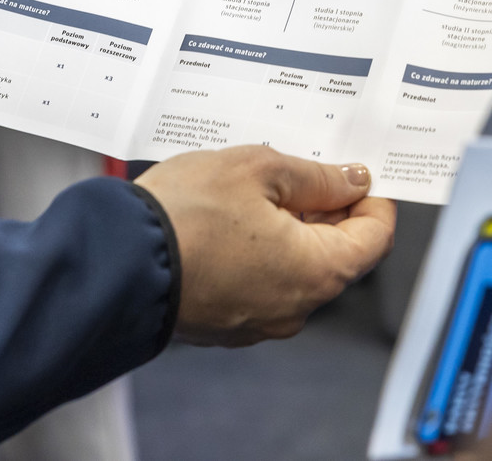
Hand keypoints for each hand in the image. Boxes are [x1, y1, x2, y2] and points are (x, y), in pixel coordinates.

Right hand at [135, 146, 395, 346]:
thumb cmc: (184, 214)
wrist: (116, 262)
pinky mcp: (224, 323)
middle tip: (297, 169)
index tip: (356, 173)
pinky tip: (226, 219)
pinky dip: (255, 251)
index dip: (373, 199)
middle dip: (324, 209)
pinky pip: (257, 283)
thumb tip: (350, 181)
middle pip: (334, 254)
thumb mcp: (258, 169)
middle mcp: (295, 308)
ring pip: (292, 268)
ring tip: (251, 188)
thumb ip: (314, 177)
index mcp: (316, 272)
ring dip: (285, 228)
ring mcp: (257, 321)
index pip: (375, 238)